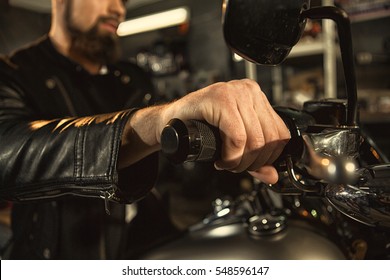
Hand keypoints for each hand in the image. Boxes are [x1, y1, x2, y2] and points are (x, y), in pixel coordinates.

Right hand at [161, 79, 289, 183]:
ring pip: (255, 140)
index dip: (269, 158)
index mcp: (257, 98)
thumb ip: (256, 158)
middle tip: (236, 167)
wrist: (173, 122)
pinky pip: (237, 137)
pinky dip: (231, 155)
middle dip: (253, 163)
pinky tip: (222, 159)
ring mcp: (235, 92)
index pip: (281, 133)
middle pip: (270, 139)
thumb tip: (272, 175)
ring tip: (227, 163)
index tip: (253, 167)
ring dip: (240, 162)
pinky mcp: (220, 99)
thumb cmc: (201, 128)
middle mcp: (249, 91)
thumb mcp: (235, 143)